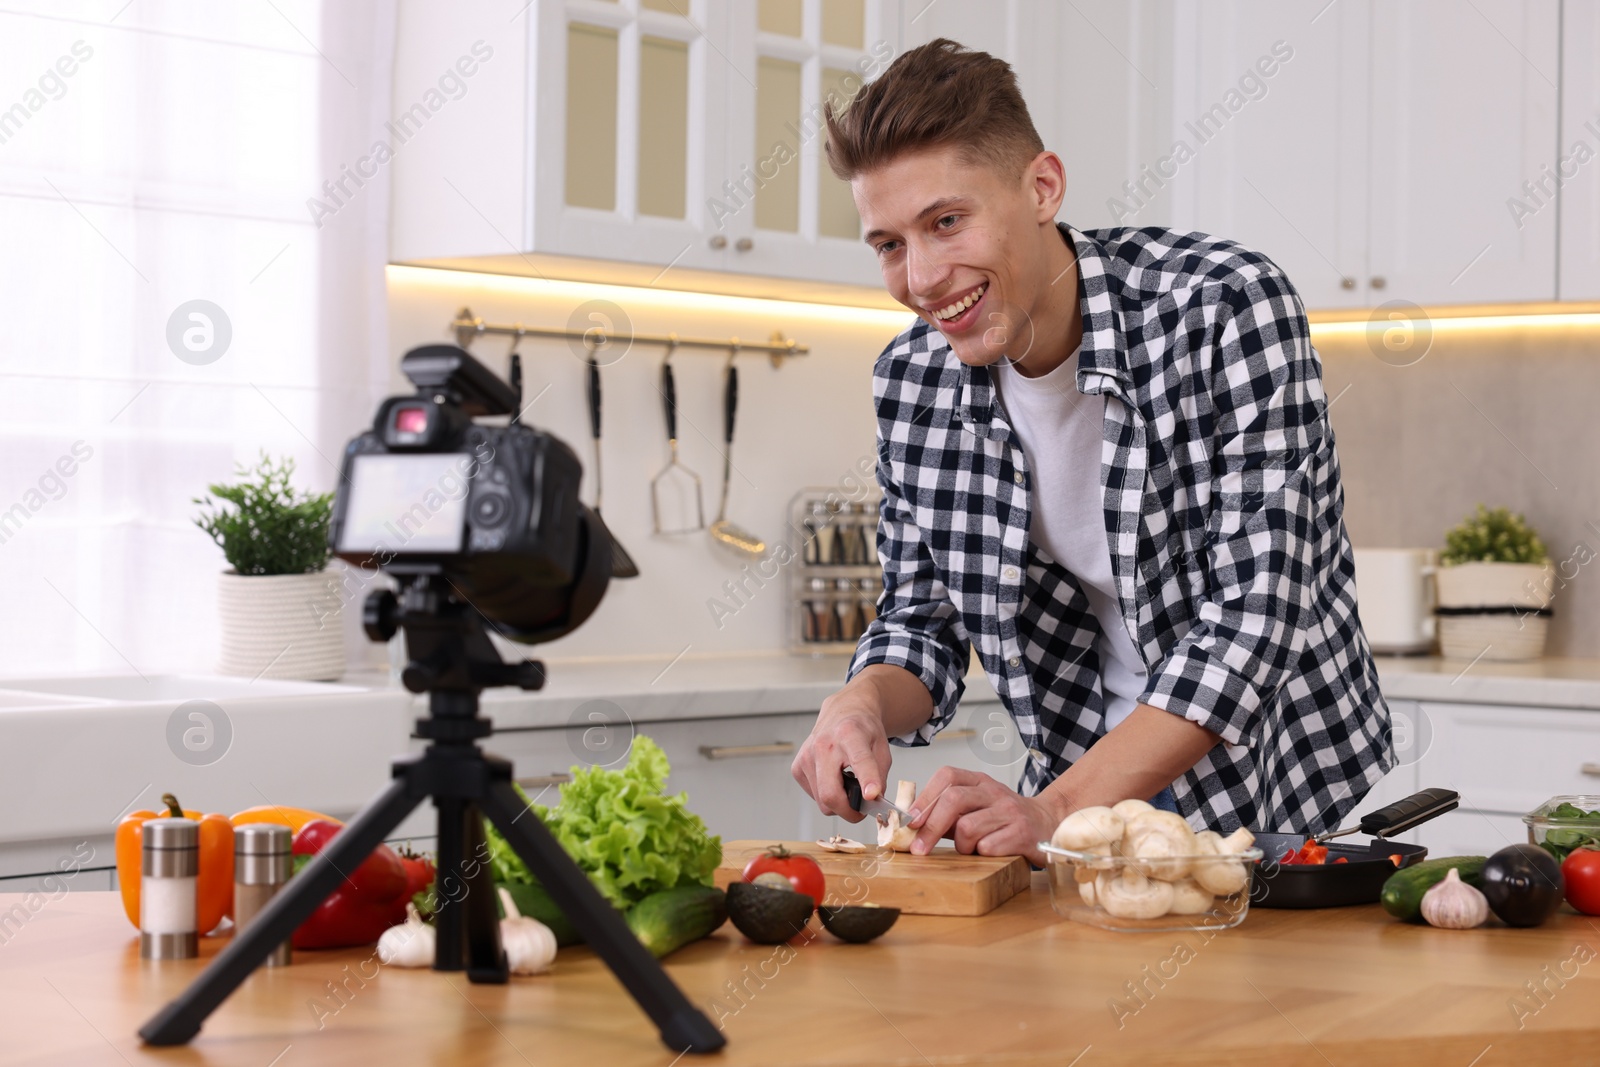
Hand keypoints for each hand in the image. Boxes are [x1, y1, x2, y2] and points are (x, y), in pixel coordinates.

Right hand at [791, 692, 892, 823]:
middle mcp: (823, 744)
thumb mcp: (882, 748)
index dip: (867, 780)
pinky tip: (833, 779)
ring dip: (838, 803)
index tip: (872, 795)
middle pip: (830, 793)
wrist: (843, 711)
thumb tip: (872, 803)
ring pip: (822, 801)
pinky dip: (826, 795)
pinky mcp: (797, 767)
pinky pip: (814, 796)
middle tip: (861, 811)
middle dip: (848, 811)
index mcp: (850, 734)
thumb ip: (880, 777)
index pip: (859, 760)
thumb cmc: (863, 730)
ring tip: (848, 786)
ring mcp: (806, 756)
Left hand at [905, 767, 1068, 865]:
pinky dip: (981, 855)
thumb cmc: (1003, 819)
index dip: (926, 797)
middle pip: (953, 800)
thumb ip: (947, 813)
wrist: (1047, 824)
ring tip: (971, 848)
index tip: (912, 820)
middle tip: (919, 849)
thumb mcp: (976, 807)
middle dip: (931, 828)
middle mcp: (994, 791)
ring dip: (961, 846)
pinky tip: (990, 853)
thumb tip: (912, 824)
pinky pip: (987, 847)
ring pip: (967, 828)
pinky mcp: (1022, 833)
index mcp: (980, 781)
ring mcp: (1010, 811)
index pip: (947, 776)